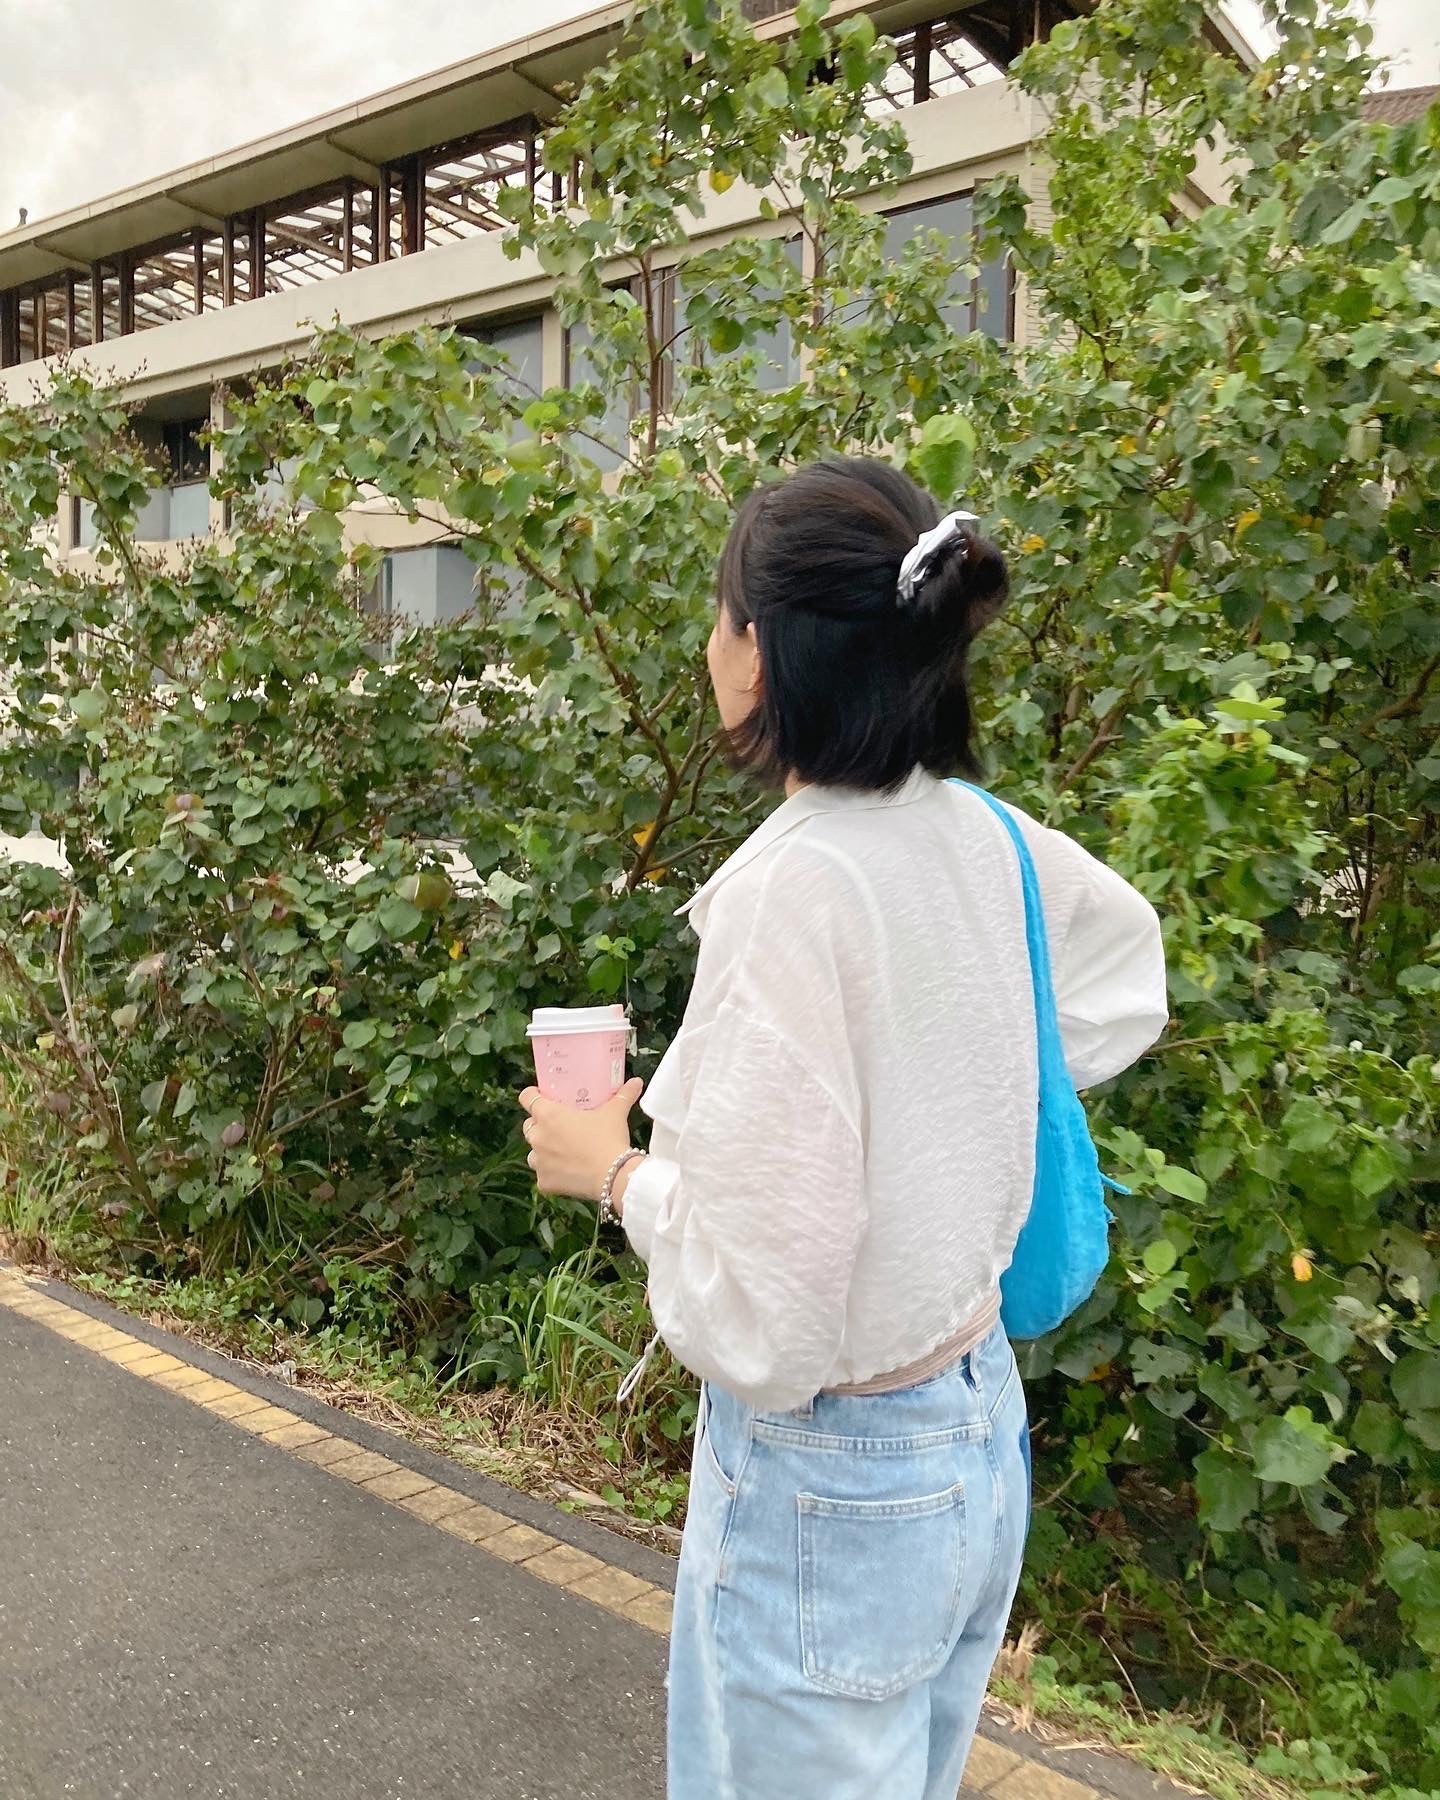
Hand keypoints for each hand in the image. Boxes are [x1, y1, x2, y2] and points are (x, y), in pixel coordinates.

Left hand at [518, 1078, 645, 1202]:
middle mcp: (538, 1137)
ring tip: (563, 1152)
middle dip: (540, 1126)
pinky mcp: (544, 1182)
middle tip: (559, 1127)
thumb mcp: (615, 1112)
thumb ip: (623, 1094)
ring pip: (533, 1153)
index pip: (527, 1097)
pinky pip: (543, 1176)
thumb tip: (636, 1082)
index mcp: (548, 1115)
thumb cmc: (609, 1139)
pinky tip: (567, 1174)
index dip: (532, 1095)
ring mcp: (538, 1161)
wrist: (613, 1176)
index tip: (540, 1096)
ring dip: (544, 1151)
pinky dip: (552, 1175)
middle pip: (529, 1126)